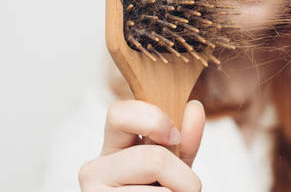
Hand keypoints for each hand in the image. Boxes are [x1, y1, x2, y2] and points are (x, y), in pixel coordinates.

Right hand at [78, 100, 204, 191]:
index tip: (173, 137)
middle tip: (185, 190)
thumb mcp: (174, 168)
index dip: (152, 120)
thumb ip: (184, 142)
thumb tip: (194, 108)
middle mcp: (96, 169)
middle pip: (152, 158)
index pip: (119, 113)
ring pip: (158, 190)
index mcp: (113, 148)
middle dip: (183, 178)